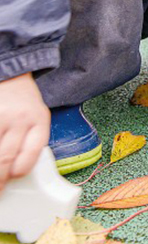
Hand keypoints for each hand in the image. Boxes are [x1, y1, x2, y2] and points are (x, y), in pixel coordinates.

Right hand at [0, 73, 50, 194]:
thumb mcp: (36, 117)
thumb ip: (30, 141)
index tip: (12, 180)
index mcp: (39, 121)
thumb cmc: (23, 102)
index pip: (32, 153)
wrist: (9, 73)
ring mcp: (0, 116)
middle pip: (5, 158)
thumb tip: (16, 172)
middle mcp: (19, 118)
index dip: (19, 171)